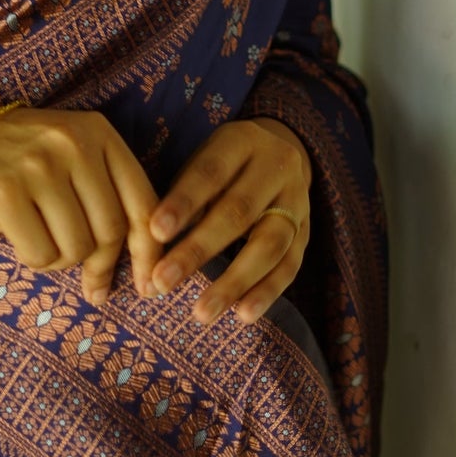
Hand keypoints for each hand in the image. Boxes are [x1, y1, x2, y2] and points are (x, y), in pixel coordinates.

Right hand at [0, 105, 162, 306]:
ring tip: (45, 244)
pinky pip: (40, 254)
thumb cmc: (22, 158)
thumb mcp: (72, 155)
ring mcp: (38, 166)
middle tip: (92, 285)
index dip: (149, 253)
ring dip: (63, 261)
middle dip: (102, 267)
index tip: (147, 284)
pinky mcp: (5, 192)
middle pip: (110, 231)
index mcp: (99, 132)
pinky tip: (22, 240)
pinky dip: (35, 260)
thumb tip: (144, 267)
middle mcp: (73, 143)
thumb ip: (108, 194)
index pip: (141, 202)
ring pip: (76, 247)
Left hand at [146, 115, 311, 325]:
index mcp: (242, 141)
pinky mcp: (307, 232)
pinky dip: (267, 292)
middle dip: (198, 250)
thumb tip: (148, 247)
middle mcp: (276, 167)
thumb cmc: (223, 166)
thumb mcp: (202, 162)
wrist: (280, 152)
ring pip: (269, 244)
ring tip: (202, 313)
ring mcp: (297, 201)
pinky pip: (291, 265)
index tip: (154, 233)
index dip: (183, 203)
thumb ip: (183, 197)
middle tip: (163, 282)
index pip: (210, 173)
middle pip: (238, 211)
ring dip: (234, 282)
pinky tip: (243, 314)